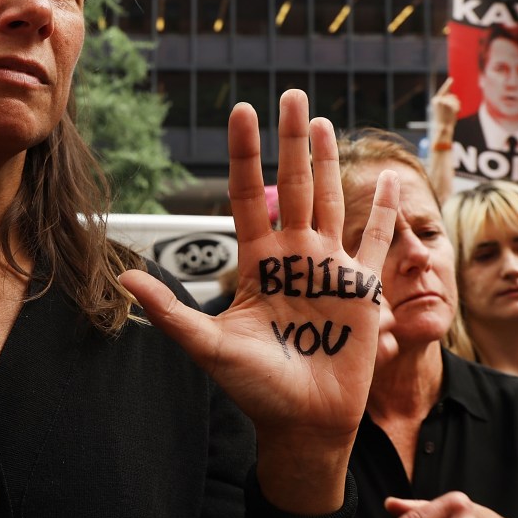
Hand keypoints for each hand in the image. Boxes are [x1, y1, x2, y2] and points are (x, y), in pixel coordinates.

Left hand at [120, 90, 398, 512]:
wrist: (302, 422)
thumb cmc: (254, 388)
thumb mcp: (208, 347)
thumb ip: (172, 313)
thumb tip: (128, 280)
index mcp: (257, 261)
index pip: (249, 194)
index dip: (247, 153)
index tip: (243, 109)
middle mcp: (292, 255)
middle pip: (294, 185)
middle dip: (292, 141)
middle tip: (293, 95)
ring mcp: (328, 268)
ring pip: (329, 201)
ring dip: (328, 161)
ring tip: (322, 121)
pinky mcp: (362, 289)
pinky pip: (375, 242)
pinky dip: (384, 211)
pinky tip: (389, 178)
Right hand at [430, 78, 459, 134]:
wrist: (442, 128)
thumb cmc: (444, 121)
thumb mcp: (444, 110)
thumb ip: (447, 103)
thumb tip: (453, 97)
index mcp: (435, 101)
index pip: (443, 91)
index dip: (448, 85)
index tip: (452, 79)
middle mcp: (437, 99)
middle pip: (451, 96)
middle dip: (455, 102)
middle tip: (455, 111)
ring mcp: (442, 101)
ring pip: (454, 99)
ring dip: (457, 105)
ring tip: (454, 113)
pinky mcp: (447, 103)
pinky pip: (456, 102)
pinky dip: (457, 107)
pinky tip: (455, 112)